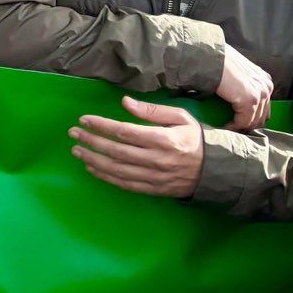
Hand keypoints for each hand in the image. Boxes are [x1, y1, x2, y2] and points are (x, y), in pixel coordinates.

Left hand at [70, 96, 205, 198]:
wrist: (218, 170)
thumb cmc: (196, 139)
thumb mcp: (180, 117)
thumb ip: (152, 111)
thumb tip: (125, 102)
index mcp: (164, 139)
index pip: (124, 132)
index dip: (101, 125)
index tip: (84, 119)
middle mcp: (157, 160)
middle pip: (116, 151)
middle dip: (91, 141)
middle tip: (73, 133)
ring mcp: (155, 177)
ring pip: (117, 170)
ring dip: (93, 160)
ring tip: (77, 151)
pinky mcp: (155, 189)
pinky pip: (126, 184)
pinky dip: (107, 177)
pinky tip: (93, 168)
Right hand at [216, 44, 273, 131]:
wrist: (210, 56)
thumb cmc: (219, 61)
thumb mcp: (239, 72)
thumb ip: (245, 83)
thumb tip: (239, 96)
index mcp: (265, 81)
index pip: (264, 107)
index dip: (253, 117)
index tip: (240, 122)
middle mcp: (267, 87)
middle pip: (262, 116)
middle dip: (249, 125)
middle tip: (235, 129)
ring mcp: (260, 94)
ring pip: (254, 121)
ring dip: (242, 127)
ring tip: (229, 129)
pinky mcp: (250, 101)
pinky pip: (244, 121)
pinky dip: (235, 126)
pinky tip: (225, 126)